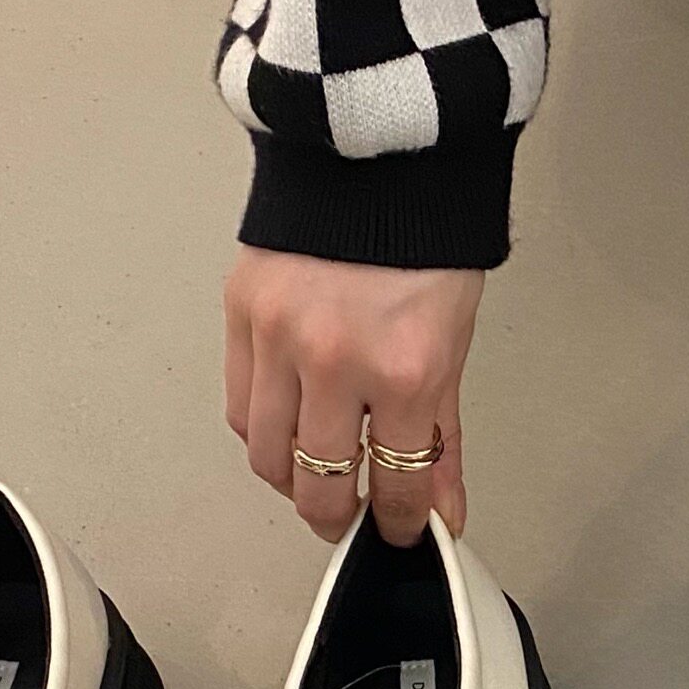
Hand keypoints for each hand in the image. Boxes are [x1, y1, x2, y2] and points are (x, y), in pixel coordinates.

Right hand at [223, 247, 482, 544]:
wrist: (379, 157)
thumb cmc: (424, 244)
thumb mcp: (451, 345)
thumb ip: (440, 438)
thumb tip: (440, 510)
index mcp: (403, 369)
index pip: (394, 484)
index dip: (396, 523)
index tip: (396, 531)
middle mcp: (333, 360)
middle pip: (316, 484)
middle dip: (334, 516)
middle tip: (346, 516)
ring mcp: (277, 337)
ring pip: (264, 454)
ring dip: (290, 480)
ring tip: (314, 475)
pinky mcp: (239, 314)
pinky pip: (237, 404)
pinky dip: (260, 430)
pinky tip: (286, 427)